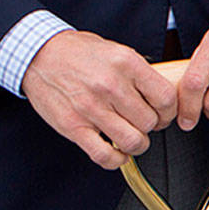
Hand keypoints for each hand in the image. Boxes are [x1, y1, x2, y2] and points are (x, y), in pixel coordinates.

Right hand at [22, 30, 177, 167]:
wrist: (39, 55)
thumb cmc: (78, 52)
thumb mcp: (115, 50)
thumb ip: (138, 72)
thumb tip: (160, 93)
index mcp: (126, 63)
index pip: (165, 97)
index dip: (169, 111)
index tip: (163, 113)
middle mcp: (111, 86)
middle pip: (149, 122)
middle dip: (151, 127)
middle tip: (144, 124)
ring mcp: (91, 108)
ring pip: (132, 141)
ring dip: (136, 145)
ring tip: (132, 138)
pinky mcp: (74, 127)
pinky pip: (104, 156)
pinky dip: (116, 160)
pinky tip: (116, 151)